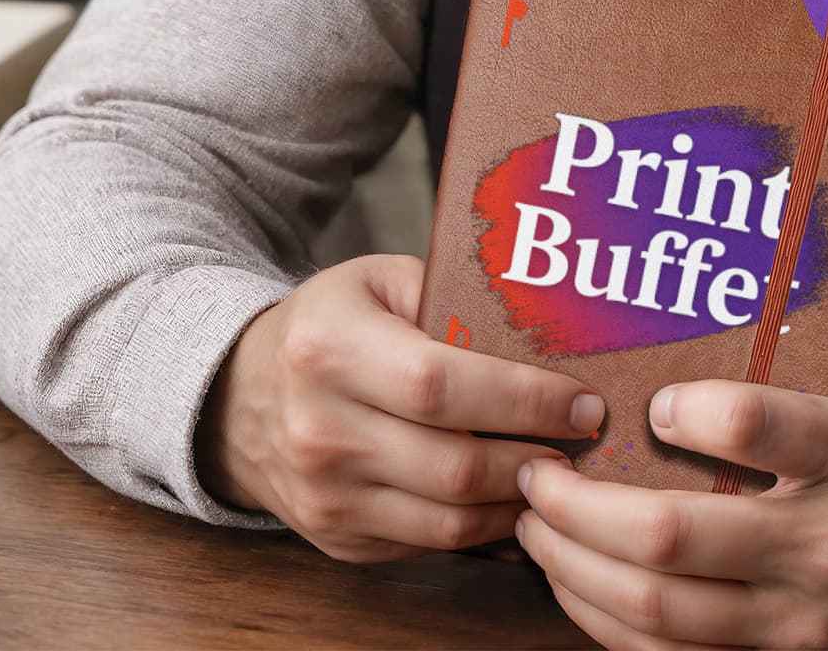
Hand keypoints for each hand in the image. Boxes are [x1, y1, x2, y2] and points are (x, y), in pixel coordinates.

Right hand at [194, 252, 605, 563]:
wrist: (239, 397)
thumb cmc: (332, 324)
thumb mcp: (380, 281)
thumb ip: (453, 296)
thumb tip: (551, 324)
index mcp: (330, 349)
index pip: (442, 385)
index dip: (523, 399)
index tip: (582, 401)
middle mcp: (320, 430)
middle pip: (453, 465)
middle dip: (536, 456)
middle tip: (587, 441)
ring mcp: (325, 496)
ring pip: (448, 520)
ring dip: (518, 500)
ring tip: (562, 470)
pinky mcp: (336, 539)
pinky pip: (428, 545)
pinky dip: (482, 527)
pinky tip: (514, 496)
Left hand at [513, 365, 827, 647]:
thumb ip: (789, 370)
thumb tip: (683, 315)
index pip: (754, 426)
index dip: (682, 411)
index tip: (646, 400)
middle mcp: (825, 541)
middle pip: (673, 536)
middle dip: (580, 505)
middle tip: (538, 471)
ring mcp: (803, 620)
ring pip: (659, 610)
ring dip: (575, 568)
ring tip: (537, 526)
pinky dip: (609, 627)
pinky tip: (578, 586)